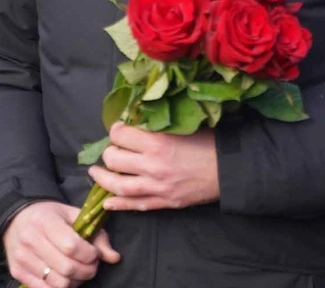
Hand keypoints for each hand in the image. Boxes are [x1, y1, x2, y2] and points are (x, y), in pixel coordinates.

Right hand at [2, 201, 119, 287]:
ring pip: (58, 283)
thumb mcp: (73, 216)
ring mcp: (22, 257)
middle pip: (67, 268)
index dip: (89, 255)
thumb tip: (114, 257)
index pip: (71, 246)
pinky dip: (60, 287)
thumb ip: (96, 235)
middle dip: (87, 271)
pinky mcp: (17, 272)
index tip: (94, 253)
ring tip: (78, 272)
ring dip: (75, 282)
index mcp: (45, 221)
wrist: (16, 220)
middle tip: (90, 266)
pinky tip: (65, 277)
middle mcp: (30, 239)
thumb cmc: (50, 217)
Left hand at [89, 123, 219, 211]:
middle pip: (114, 158)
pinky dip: (119, 204)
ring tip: (96, 173)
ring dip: (103, 179)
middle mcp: (152, 165)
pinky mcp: (163, 202)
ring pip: (118, 185)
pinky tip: (107, 202)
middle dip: (108, 152)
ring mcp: (156, 186)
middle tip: (111, 150)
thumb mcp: (182, 126)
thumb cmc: (208, 143)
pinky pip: (135, 205)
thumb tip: (136, 120)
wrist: (228, 170)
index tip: (118, 129)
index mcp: (156, 142)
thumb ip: (157, 126)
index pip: (121, 134)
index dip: (116, 129)